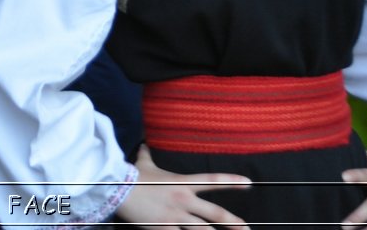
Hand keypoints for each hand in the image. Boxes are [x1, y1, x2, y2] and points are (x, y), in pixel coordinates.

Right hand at [115, 145, 249, 227]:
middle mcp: (184, 200)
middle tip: (247, 228)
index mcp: (182, 183)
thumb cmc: (133, 176)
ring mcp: (176, 216)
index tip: (248, 183)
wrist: (118, 190)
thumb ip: (147, 156)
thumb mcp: (143, 164)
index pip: (213, 180)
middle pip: (215, 213)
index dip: (232, 182)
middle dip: (233, 222)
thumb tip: (143, 145)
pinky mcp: (165, 228)